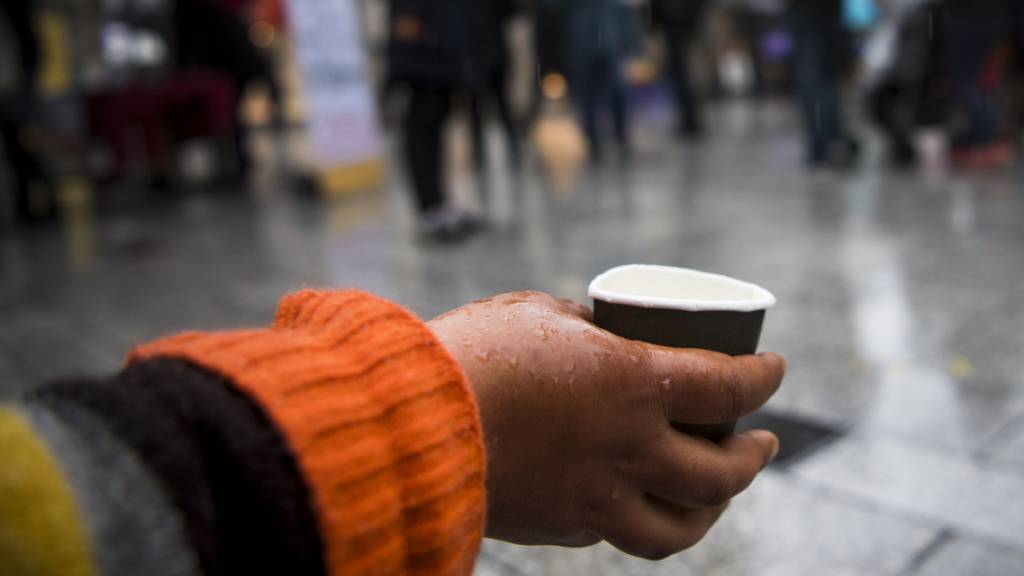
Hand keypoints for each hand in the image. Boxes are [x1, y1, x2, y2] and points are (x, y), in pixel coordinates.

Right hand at [429, 292, 784, 559]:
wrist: (406, 423)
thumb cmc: (470, 353)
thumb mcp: (536, 315)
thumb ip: (580, 325)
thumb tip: (597, 330)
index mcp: (632, 386)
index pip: (728, 387)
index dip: (764, 377)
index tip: (774, 367)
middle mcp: (628, 450)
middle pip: (721, 474)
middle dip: (753, 457)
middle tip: (762, 441)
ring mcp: (596, 499)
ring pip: (679, 527)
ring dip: (713, 509)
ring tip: (719, 493)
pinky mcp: (560, 526)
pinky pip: (616, 533)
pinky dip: (639, 515)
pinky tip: (634, 498)